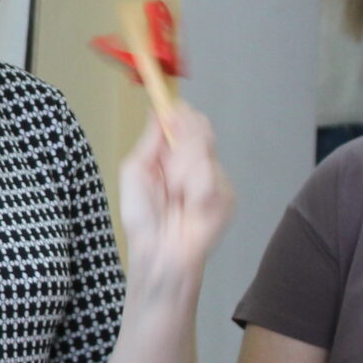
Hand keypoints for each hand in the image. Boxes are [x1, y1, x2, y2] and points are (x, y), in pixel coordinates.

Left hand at [117, 101, 234, 293]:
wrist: (159, 251)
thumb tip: (158, 111)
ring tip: (174, 195)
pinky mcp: (226, 197)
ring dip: (183, 172)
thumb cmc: (142, 217)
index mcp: (176, 155)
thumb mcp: (136, 171)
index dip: (181, 115)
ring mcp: (215, 179)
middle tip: (168, 167)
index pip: (189, 121)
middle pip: (202, 130)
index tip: (171, 114)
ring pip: (206, 154)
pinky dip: (195, 190)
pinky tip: (188, 206)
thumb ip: (150, 140)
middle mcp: (198, 163)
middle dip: (182, 144)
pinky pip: (213, 179)